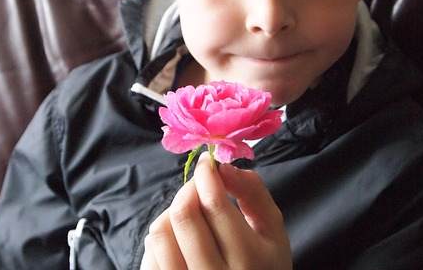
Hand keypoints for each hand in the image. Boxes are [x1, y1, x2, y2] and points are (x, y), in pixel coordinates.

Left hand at [140, 152, 291, 268]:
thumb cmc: (262, 264)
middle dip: (188, 190)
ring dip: (172, 213)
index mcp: (249, 259)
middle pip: (184, 215)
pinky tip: (179, 240)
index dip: (205, 175)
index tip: (207, 163)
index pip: (215, 205)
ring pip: (161, 233)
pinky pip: (150, 253)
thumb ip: (254, 193)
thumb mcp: (272, 231)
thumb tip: (224, 166)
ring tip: (190, 215)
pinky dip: (161, 237)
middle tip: (198, 186)